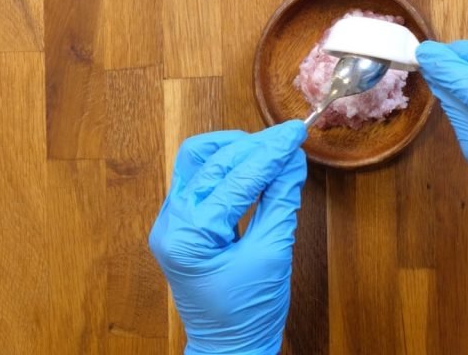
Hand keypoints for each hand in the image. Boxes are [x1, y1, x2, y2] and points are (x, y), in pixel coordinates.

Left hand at [149, 121, 307, 354]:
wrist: (230, 348)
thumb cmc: (249, 312)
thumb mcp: (272, 254)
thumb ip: (280, 202)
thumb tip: (292, 160)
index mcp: (189, 234)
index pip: (235, 178)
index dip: (270, 152)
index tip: (296, 134)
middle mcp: (171, 222)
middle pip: (211, 161)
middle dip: (253, 146)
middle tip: (289, 140)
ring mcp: (172, 221)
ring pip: (199, 163)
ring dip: (235, 150)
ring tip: (270, 149)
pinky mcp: (181, 223)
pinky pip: (200, 180)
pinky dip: (228, 167)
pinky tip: (254, 167)